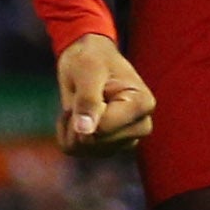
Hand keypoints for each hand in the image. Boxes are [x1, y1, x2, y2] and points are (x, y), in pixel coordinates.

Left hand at [53, 33, 154, 155]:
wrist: (90, 58)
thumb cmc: (92, 59)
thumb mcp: (87, 71)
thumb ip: (88, 100)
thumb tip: (86, 133)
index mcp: (142, 104)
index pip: (105, 127)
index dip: (84, 112)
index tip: (87, 88)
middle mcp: (140, 127)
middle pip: (95, 142)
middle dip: (77, 120)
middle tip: (81, 94)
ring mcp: (125, 140)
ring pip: (84, 149)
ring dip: (71, 125)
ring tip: (80, 102)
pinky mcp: (109, 147)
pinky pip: (75, 151)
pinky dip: (67, 132)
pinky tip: (76, 114)